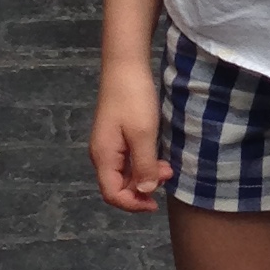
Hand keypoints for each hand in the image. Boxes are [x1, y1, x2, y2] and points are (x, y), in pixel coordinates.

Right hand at [90, 65, 168, 211]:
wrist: (126, 65)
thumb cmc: (133, 99)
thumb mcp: (142, 134)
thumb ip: (143, 165)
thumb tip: (145, 191)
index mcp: (103, 157)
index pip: (112, 194)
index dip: (133, 204)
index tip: (156, 203)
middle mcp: (102, 154)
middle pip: (118, 185)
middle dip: (142, 188)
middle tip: (168, 175)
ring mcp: (109, 143)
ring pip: (125, 172)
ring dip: (145, 175)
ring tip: (167, 166)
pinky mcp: (117, 134)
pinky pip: (128, 159)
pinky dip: (143, 163)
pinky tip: (158, 156)